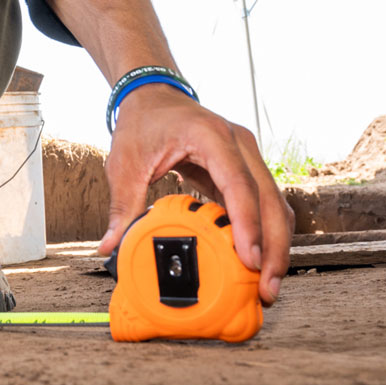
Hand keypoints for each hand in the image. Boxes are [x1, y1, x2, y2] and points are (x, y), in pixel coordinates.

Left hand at [97, 83, 294, 305]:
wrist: (153, 95)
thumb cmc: (141, 123)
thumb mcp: (125, 163)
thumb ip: (122, 206)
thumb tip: (109, 247)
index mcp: (211, 137)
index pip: (239, 185)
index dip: (247, 225)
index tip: (249, 260)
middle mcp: (239, 144)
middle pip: (270, 200)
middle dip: (272, 248)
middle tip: (265, 289)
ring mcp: (248, 155)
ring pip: (276, 205)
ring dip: (275, 245)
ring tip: (265, 286)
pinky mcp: (246, 168)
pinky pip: (265, 204)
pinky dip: (265, 234)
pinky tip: (256, 263)